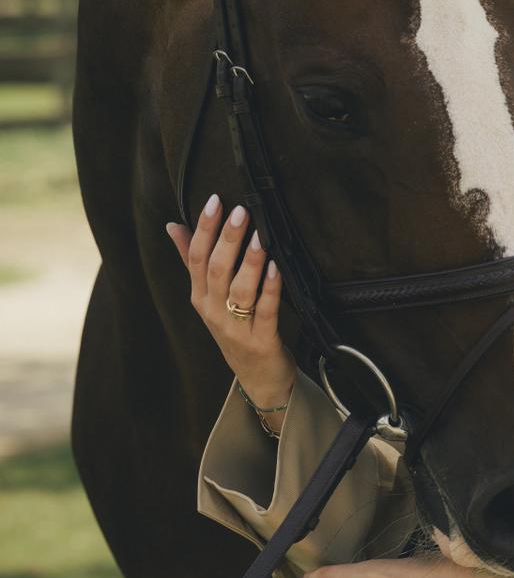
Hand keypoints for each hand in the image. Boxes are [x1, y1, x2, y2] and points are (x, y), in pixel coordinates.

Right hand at [165, 194, 295, 413]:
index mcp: (199, 296)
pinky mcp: (260, 340)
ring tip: (260, 236)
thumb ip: (192, 260)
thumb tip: (173, 225)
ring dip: (249, 262)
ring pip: (239, 290)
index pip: (195, 258)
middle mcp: (213, 311)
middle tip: (241, 211)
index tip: (215, 200)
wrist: (257, 377)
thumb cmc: (235, 328)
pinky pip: (264, 311)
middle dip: (227, 238)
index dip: (204, 228)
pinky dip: (270, 289)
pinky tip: (276, 268)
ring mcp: (235, 328)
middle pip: (215, 270)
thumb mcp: (209, 296)